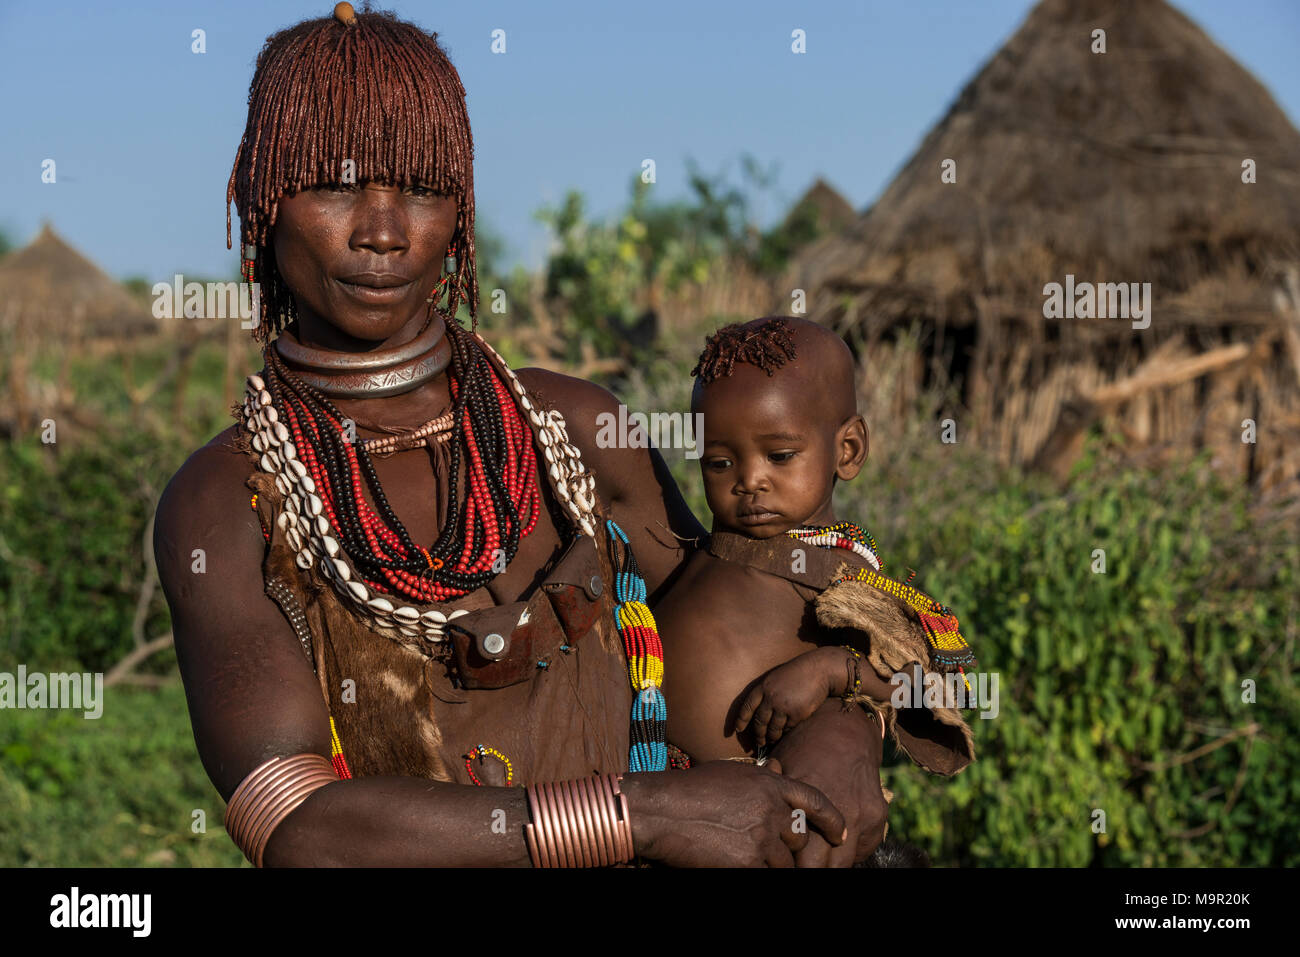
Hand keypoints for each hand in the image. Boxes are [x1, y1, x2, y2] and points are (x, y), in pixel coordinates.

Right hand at [619, 760, 846, 866]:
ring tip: (742, 854)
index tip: (840, 833)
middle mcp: (771, 808)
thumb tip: (778, 771)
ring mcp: (762, 836)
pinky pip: (767, 874)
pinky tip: (735, 863)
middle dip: (786, 848)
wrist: (662, 810)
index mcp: (769, 783)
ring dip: (770, 864)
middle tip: (763, 849)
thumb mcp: (730, 773)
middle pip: (799, 838)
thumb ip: (759, 778)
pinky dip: (754, 871)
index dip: (832, 819)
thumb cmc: (689, 789)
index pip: (814, 800)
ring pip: (785, 863)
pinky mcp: (749, 861)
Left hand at [734, 647, 847, 746]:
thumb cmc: (798, 673)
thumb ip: (767, 693)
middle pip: (759, 722)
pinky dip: (785, 733)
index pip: (747, 707)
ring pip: (773, 729)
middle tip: (759, 742)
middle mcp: (771, 697)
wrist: (819, 670)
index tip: (737, 730)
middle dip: (758, 734)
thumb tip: (762, 713)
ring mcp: (783, 706)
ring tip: (771, 741)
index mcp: (763, 687)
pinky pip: (787, 728)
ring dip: (771, 737)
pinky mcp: (797, 714)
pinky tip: (784, 735)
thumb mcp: (776, 678)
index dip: (741, 720)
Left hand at [767, 698, 887, 866]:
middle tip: (797, 865)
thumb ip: (773, 799)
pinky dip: (849, 853)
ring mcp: (861, 817)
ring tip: (816, 860)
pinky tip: (834, 845)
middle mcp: (837, 814)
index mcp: (807, 804)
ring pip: (843, 865)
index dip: (787, 864)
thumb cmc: (803, 747)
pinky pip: (863, 851)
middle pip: (819, 867)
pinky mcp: (877, 817)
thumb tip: (756, 825)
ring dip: (829, 865)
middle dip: (807, 868)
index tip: (780, 862)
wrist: (845, 728)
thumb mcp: (780, 768)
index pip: (795, 857)